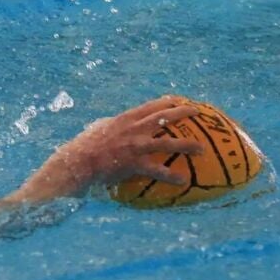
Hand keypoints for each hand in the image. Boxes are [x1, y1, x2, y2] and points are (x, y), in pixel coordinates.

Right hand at [12, 96, 204, 202]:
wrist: (78, 161)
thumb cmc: (84, 146)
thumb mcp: (97, 128)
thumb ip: (108, 124)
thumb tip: (108, 123)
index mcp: (125, 119)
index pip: (151, 106)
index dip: (168, 102)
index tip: (180, 99)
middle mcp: (134, 129)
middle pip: (165, 117)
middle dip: (184, 113)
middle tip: (199, 112)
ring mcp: (136, 146)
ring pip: (168, 143)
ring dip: (187, 145)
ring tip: (201, 149)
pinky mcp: (135, 163)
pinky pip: (158, 170)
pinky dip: (171, 175)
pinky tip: (183, 180)